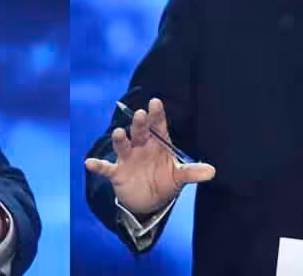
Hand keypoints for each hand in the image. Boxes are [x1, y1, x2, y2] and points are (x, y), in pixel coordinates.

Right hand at [84, 97, 214, 215]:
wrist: (147, 199)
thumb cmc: (164, 179)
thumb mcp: (179, 177)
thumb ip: (193, 172)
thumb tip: (213, 171)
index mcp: (157, 143)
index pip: (158, 125)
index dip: (157, 114)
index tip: (156, 102)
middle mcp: (141, 146)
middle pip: (140, 132)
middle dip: (140, 124)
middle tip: (141, 115)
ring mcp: (128, 158)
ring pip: (123, 145)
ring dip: (120, 139)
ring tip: (119, 133)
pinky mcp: (117, 173)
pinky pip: (106, 168)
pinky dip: (98, 166)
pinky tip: (89, 163)